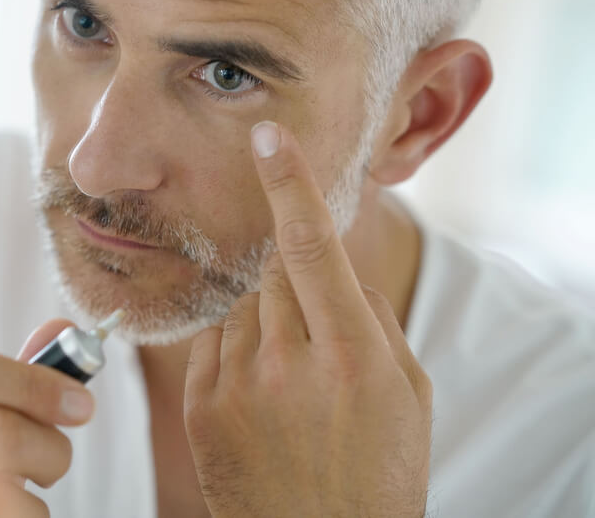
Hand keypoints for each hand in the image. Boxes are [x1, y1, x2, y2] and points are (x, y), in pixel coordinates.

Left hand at [184, 122, 432, 517]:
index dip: (290, 185)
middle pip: (273, 271)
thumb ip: (371, 320)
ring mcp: (238, 384)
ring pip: (242, 304)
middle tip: (311, 333)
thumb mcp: (407, 395)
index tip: (268, 137)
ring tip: (289, 380)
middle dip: (291, 281)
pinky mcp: (200, 404)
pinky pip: (212, 338)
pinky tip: (260, 390)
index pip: (314, 247)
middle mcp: (289, 362)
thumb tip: (333, 266)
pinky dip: (234, 346)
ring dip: (264, 320)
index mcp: (353, 354)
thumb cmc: (376, 471)